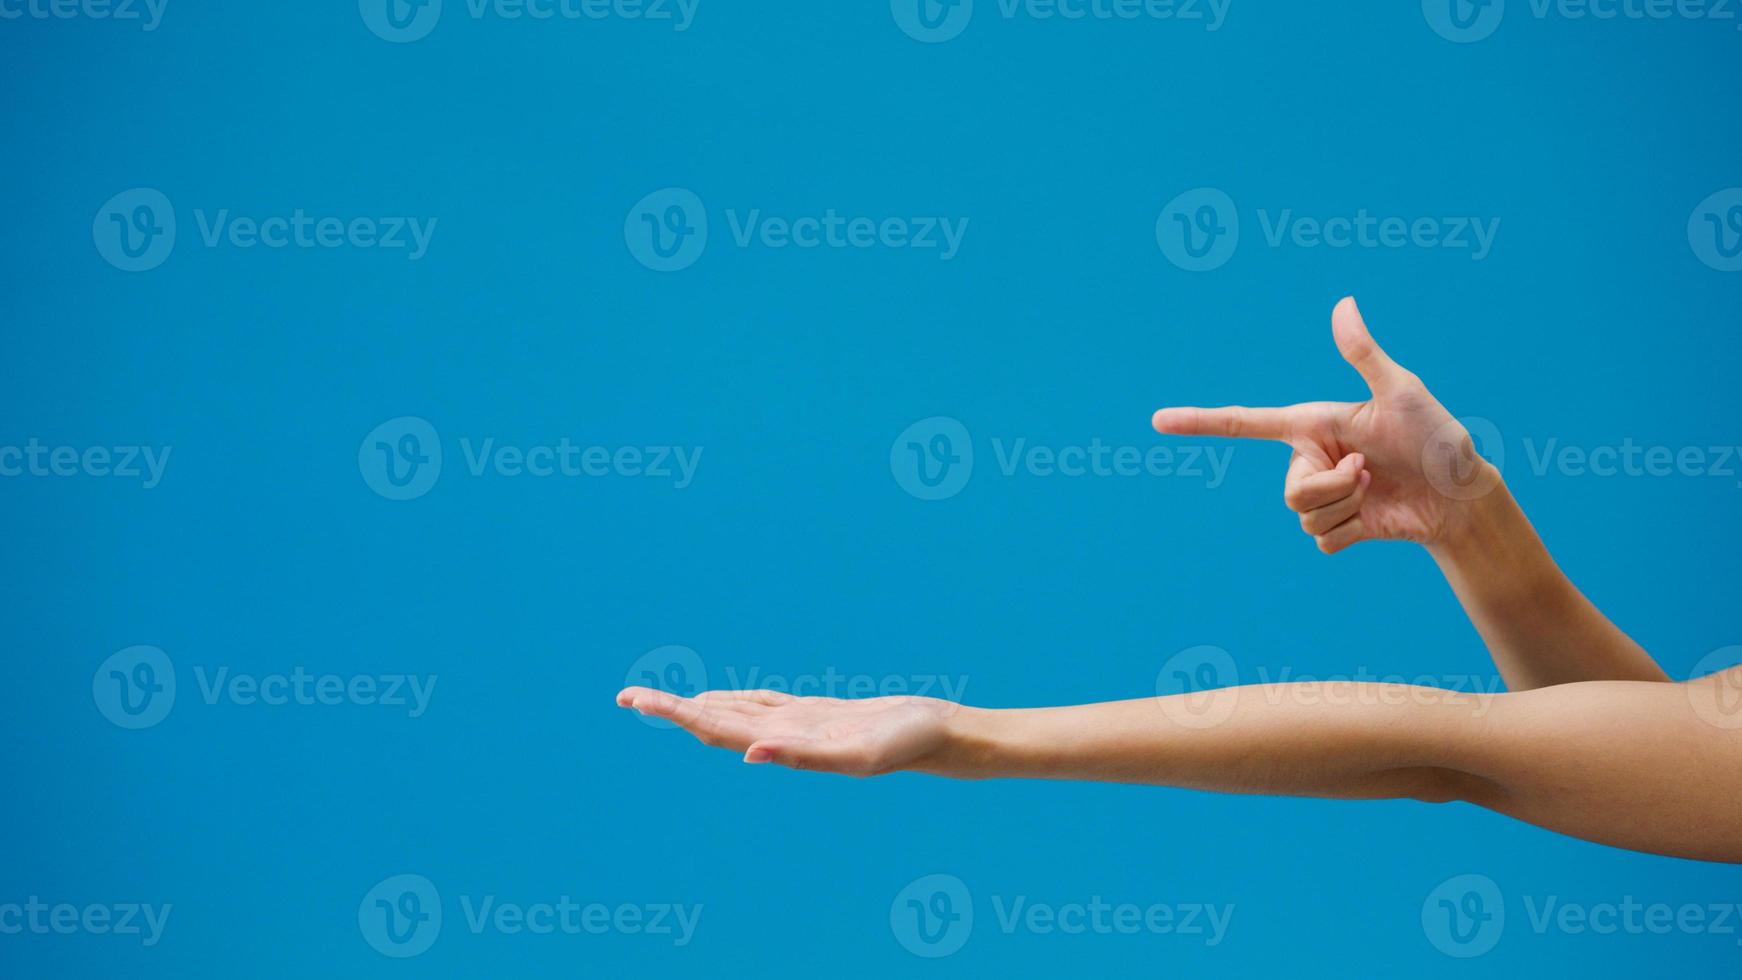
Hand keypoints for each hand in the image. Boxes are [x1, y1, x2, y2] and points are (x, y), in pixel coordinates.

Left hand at [615, 687, 959, 776]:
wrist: (944, 740)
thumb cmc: (908, 745)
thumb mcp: (857, 752)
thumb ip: (803, 756)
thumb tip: (748, 754)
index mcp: (786, 746)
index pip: (716, 727)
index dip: (676, 714)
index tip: (636, 701)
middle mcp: (785, 739)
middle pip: (716, 722)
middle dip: (672, 710)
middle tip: (626, 698)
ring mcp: (800, 727)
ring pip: (737, 713)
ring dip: (698, 707)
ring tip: (658, 700)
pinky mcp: (818, 715)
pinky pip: (766, 705)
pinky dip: (736, 699)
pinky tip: (721, 698)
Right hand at [1151, 297, 1498, 552]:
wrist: (1461, 497)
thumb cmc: (1438, 437)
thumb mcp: (1402, 392)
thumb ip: (1364, 354)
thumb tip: (1342, 304)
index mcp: (1313, 425)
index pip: (1245, 424)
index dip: (1200, 422)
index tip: (1157, 421)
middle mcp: (1310, 460)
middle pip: (1290, 491)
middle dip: (1334, 488)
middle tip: (1372, 471)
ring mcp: (1323, 496)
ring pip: (1305, 517)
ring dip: (1348, 507)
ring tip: (1378, 488)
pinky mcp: (1339, 528)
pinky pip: (1323, 540)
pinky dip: (1354, 532)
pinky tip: (1378, 518)